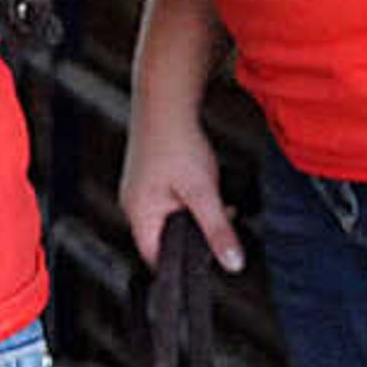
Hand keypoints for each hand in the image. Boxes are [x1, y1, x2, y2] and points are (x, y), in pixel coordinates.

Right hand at [115, 106, 243, 273]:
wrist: (165, 101)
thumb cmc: (177, 144)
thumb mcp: (204, 192)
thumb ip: (217, 230)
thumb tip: (233, 264)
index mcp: (139, 213)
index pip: (154, 258)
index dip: (182, 265)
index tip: (210, 259)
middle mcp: (133, 204)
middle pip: (163, 240)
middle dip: (194, 237)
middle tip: (221, 224)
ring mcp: (139, 190)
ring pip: (168, 220)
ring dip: (194, 217)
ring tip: (216, 202)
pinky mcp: (148, 178)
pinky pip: (168, 204)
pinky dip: (189, 203)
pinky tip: (205, 190)